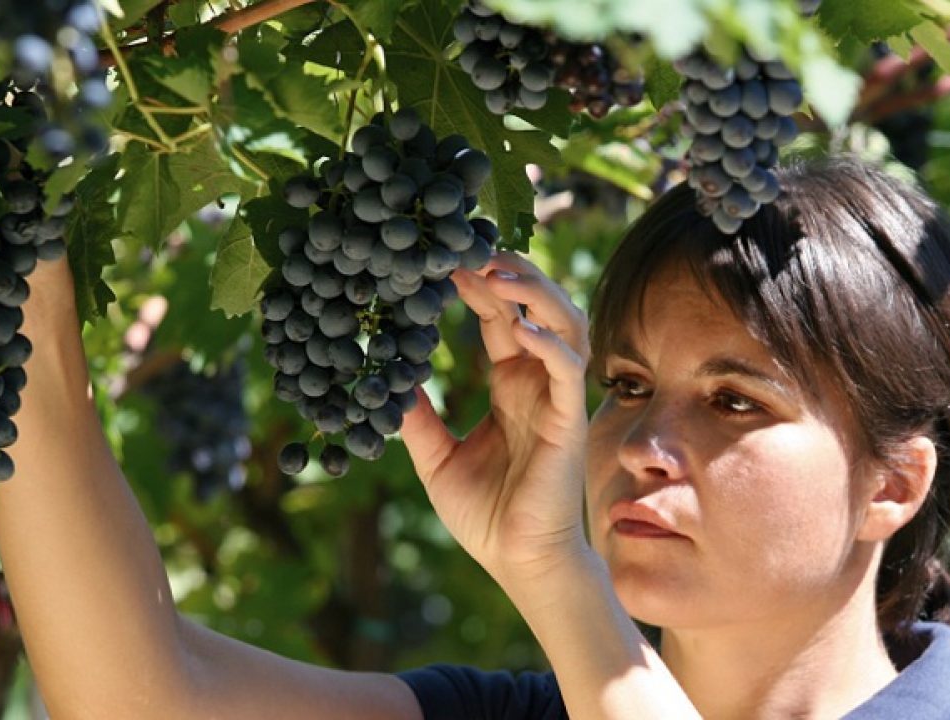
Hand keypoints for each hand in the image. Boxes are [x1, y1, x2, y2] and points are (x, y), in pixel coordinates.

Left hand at [401, 252, 590, 587]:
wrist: (516, 560)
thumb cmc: (485, 513)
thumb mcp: (434, 456)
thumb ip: (416, 416)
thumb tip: (382, 380)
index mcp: (509, 383)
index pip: (498, 316)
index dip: (476, 283)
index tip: (443, 257)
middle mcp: (536, 381)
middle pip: (534, 305)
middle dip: (507, 271)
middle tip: (467, 245)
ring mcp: (556, 397)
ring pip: (562, 323)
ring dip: (533, 292)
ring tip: (494, 271)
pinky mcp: (568, 421)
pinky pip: (565, 370)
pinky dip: (546, 343)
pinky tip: (516, 329)